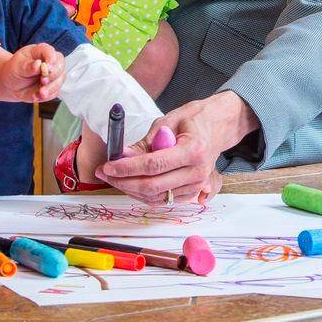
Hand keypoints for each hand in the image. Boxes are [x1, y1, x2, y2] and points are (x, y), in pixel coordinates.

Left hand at [3, 43, 64, 101]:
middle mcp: (49, 61)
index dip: (51, 58)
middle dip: (53, 75)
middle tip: (43, 81)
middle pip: (60, 64)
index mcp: (39, 51)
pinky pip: (56, 91)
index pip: (50, 51)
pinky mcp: (53, 86)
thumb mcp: (16, 67)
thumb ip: (27, 66)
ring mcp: (53, 74)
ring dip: (52, 88)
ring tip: (40, 93)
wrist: (12, 85)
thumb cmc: (14, 71)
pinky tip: (37, 95)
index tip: (48, 67)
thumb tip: (38, 64)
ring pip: (60, 79)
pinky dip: (48, 95)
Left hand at [97, 92, 256, 203]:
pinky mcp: (192, 193)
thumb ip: (145, 142)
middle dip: (124, 181)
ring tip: (114, 176)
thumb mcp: (167, 122)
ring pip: (155, 197)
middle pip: (153, 186)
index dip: (127, 167)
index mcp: (193, 150)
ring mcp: (197, 186)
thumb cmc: (192, 121)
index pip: (154, 165)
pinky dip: (143, 194)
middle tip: (104, 172)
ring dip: (131, 189)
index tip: (108, 166)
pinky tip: (131, 182)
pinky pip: (162, 200)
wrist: (217, 128)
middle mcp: (198, 172)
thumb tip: (121, 156)